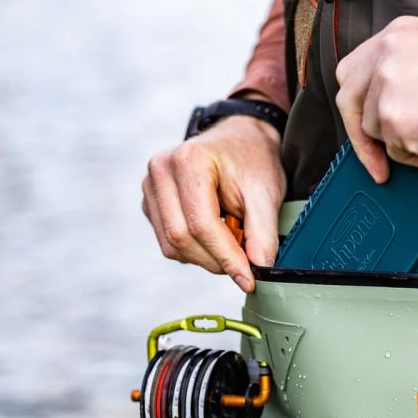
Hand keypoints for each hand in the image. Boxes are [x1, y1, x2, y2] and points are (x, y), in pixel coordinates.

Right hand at [142, 101, 284, 291]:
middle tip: (246, 264)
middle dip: (216, 260)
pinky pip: (168, 242)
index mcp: (187, 161)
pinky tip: (217, 235)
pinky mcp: (151, 204)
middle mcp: (160, 171)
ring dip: (206, 257)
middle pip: (181, 237)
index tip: (249, 279)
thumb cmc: (253, 160)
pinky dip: (195, 250)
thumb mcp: (266, 191)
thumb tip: (260, 267)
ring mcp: (150, 187)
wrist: (240, 138)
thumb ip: (263, 231)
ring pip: (171, 246)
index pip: (201, 224)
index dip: (226, 257)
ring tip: (234, 240)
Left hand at [335, 16, 417, 182]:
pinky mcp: (393, 117)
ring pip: (371, 128)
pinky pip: (392, 151)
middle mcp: (387, 52)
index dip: (358, 102)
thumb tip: (378, 107)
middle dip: (360, 131)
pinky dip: (414, 157)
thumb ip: (402, 70)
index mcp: (398, 33)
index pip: (355, 70)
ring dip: (398, 142)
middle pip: (348, 98)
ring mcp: (387, 84)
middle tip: (376, 157)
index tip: (367, 124)